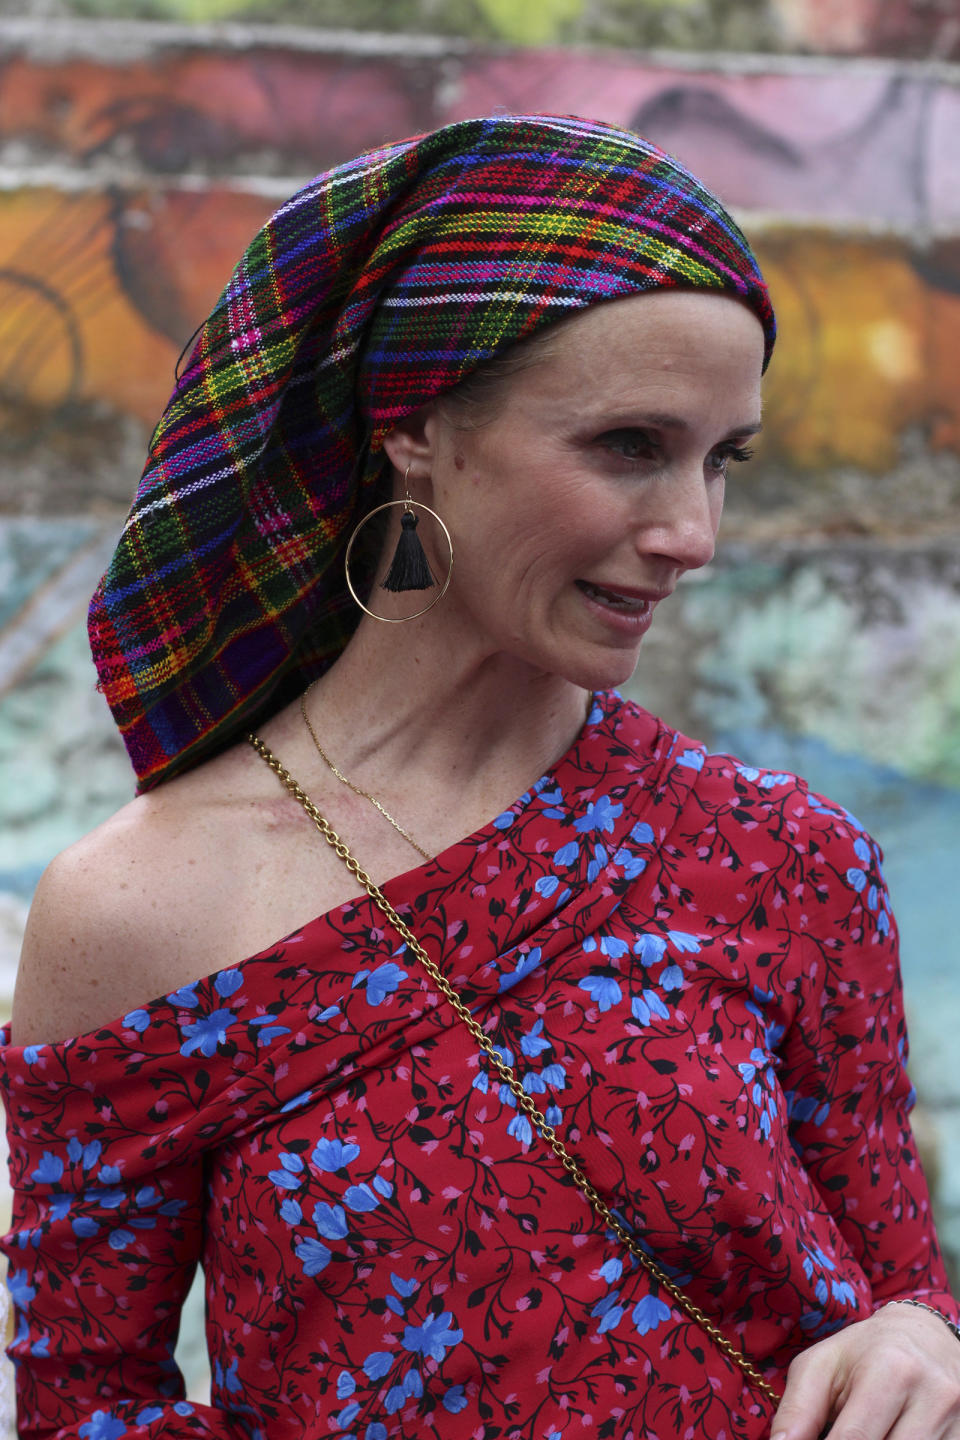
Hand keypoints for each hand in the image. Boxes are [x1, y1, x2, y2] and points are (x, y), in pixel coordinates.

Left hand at [770, 1301, 959, 1439]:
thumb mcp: (823, 1364)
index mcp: (891, 1370)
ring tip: (865, 1435)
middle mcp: (933, 1395)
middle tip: (835, 1438)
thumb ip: (798, 1408)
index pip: (855, 1439)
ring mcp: (956, 1420)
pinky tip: (886, 1438)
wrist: (926, 1336)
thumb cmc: (864, 1352)